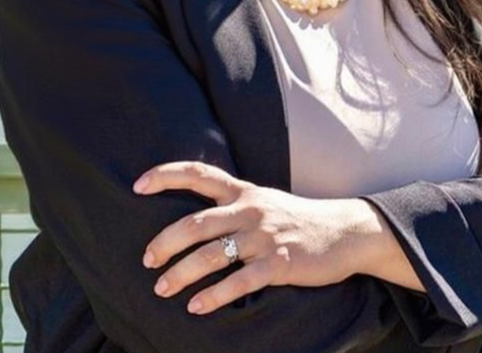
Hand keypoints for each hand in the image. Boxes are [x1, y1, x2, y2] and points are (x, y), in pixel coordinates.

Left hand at [132, 161, 363, 314]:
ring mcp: (265, 236)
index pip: (198, 173)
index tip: (137, 185)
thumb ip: (232, 204)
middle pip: (197, 222)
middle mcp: (250, 209)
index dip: (166, 175)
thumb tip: (193, 218)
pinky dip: (214, 296)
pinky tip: (197, 307)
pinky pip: (240, 281)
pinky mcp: (280, 263)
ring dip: (182, 274)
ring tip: (163, 289)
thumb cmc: (296, 219)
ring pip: (213, 254)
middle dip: (165, 242)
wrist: (344, 231)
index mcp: (243, 191)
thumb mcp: (263, 201)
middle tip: (147, 260)